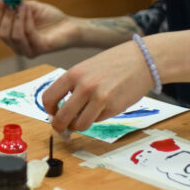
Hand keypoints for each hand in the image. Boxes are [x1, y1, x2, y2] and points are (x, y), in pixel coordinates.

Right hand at [0, 0, 78, 57]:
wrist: (69, 26)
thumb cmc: (50, 17)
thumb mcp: (31, 7)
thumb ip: (19, 4)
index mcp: (12, 35)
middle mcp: (17, 45)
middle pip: (2, 34)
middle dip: (7, 17)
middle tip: (13, 4)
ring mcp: (28, 50)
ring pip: (14, 36)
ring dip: (18, 18)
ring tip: (24, 6)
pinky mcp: (39, 50)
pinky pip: (28, 35)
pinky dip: (28, 21)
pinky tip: (31, 11)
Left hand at [40, 41, 154, 133]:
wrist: (142, 60)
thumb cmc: (112, 64)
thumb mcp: (85, 69)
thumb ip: (72, 87)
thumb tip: (59, 111)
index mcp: (73, 74)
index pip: (48, 98)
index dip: (49, 110)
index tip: (53, 114)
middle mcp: (84, 86)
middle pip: (61, 117)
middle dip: (60, 127)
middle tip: (63, 129)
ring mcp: (99, 97)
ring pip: (79, 124)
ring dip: (79, 125)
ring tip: (84, 117)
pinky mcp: (113, 107)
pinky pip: (97, 121)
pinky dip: (96, 119)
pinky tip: (103, 108)